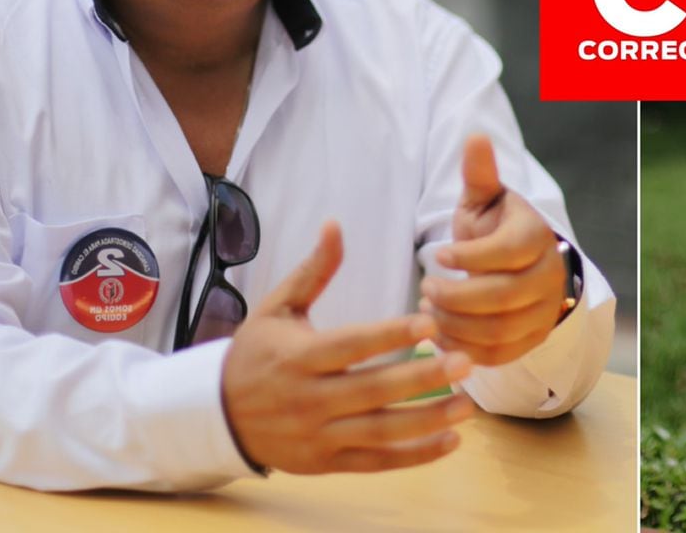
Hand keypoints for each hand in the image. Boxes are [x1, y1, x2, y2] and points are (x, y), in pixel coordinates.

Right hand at [221, 221, 474, 473]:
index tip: (430, 323)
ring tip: (468, 404)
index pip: (351, 345)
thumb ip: (313, 271)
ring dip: (427, 420)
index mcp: (299, 356)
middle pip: (372, 390)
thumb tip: (335, 224)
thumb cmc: (255, 352)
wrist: (217, 415)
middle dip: (422, 378)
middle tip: (466, 362)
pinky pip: (375, 462)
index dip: (390, 335)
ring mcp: (317, 435)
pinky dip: (414, 456)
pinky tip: (451, 441)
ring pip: (379, 431)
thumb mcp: (277, 307)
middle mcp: (308, 399)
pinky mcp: (325, 462)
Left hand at [421, 134, 567, 365]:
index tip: (436, 255)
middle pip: (500, 297)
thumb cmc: (493, 228)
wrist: (520, 266)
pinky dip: (464, 349)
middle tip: (425, 289)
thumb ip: (478, 174)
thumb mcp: (483, 200)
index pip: (506, 252)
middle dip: (454, 296)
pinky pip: (498, 356)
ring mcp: (544, 313)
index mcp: (536, 237)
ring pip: (497, 330)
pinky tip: (441, 334)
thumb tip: (474, 135)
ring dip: (454, 325)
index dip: (468, 257)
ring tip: (429, 311)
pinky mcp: (533, 341)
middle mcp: (548, 277)